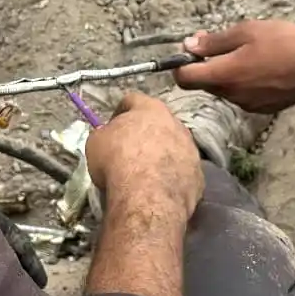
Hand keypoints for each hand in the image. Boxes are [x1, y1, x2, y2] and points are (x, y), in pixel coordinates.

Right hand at [86, 92, 203, 218]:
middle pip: (159, 123)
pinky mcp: (198, 174)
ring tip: (145, 173)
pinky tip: (158, 189)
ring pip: (175, 147)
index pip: (133, 100)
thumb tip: (109, 137)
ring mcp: (191, 149)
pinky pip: (182, 171)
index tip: (112, 126)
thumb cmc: (117, 161)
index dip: (120, 112)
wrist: (147, 195)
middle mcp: (175, 123)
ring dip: (162, 155)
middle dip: (146, 134)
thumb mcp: (96, 142)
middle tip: (130, 150)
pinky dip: (171, 177)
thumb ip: (105, 134)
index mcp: (150, 108)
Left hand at [174, 20, 294, 113]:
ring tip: (247, 53)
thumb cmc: (286, 41)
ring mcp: (248, 105)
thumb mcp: (246, 32)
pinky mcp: (264, 108)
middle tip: (219, 43)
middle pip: (204, 84)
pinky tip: (262, 67)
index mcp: (225, 75)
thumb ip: (214, 42)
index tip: (189, 51)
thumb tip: (188, 46)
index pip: (184, 79)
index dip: (180, 65)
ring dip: (225, 73)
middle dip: (205, 65)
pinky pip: (242, 95)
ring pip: (224, 89)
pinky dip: (243, 82)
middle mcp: (233, 95)